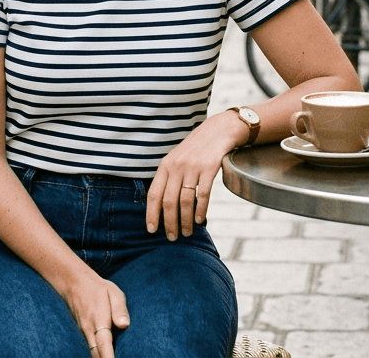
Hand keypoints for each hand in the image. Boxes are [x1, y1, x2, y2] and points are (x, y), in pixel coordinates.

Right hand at [54, 271, 129, 357]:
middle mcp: (88, 329)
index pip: (104, 342)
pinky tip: (104, 357)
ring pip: (92, 353)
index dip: (109, 357)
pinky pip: (90, 350)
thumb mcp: (114, 293)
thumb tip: (124, 325)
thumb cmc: (98, 289)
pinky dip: (97, 357)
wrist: (73, 283)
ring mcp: (83, 333)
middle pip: (96, 354)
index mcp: (98, 319)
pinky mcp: (82, 335)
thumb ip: (120, 309)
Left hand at [146, 111, 242, 240]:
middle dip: (169, 223)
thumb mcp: (176, 160)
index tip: (152, 230)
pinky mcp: (209, 168)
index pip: (153, 194)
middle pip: (169, 201)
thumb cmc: (195, 150)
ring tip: (187, 233)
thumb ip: (168, 178)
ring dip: (186, 220)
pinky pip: (203, 194)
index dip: (151, 214)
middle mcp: (176, 167)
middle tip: (172, 237)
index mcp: (164, 166)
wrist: (217, 131)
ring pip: (186, 200)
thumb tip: (162, 207)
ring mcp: (192, 167)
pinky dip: (201, 210)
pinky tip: (200, 220)